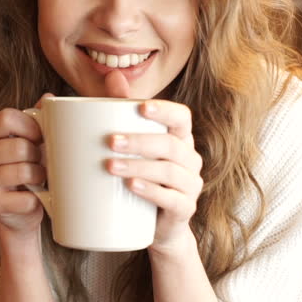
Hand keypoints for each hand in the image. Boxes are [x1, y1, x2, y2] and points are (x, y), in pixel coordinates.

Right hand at [0, 95, 49, 237]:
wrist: (18, 211)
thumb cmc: (24, 168)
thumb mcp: (28, 140)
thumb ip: (37, 117)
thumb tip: (50, 98)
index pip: (7, 117)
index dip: (31, 126)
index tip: (41, 137)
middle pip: (20, 146)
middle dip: (38, 155)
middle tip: (40, 162)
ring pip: (25, 171)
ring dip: (39, 176)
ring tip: (38, 179)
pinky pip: (26, 198)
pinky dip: (36, 199)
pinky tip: (32, 198)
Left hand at [103, 71, 202, 254]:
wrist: (153, 226)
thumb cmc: (140, 176)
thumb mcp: (130, 144)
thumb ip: (121, 109)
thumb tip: (112, 75)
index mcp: (179, 138)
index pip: (181, 117)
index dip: (165, 111)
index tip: (141, 107)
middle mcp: (190, 159)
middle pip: (171, 145)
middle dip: (140, 141)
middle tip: (110, 141)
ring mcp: (190, 185)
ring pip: (169, 171)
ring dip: (139, 166)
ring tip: (111, 166)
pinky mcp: (184, 209)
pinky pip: (172, 199)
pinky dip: (151, 191)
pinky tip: (132, 186)